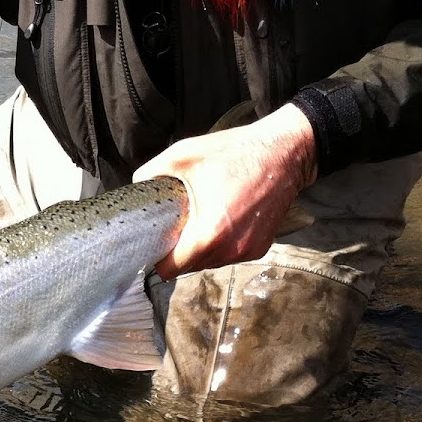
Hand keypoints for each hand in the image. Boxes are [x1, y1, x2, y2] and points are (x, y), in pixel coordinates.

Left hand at [132, 103, 318, 279]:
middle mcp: (230, 250)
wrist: (285, 152)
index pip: (170, 269)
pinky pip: (229, 255)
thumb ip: (150, 174)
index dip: (158, 257)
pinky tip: (220, 220)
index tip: (156, 240)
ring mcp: (248, 251)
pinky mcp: (260, 248)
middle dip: (179, 251)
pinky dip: (220, 244)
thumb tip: (136, 188)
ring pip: (209, 263)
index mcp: (209, 234)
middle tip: (177, 225)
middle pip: (189, 267)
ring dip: (200, 249)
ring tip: (200, 220)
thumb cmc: (234, 152)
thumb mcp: (182, 156)